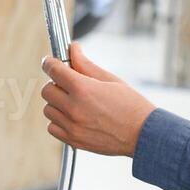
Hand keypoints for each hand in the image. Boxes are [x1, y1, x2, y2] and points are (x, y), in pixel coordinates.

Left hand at [40, 43, 156, 156]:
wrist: (143, 134)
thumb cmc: (131, 106)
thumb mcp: (109, 79)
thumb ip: (86, 64)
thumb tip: (73, 49)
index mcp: (83, 89)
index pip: (53, 70)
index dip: (49, 63)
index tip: (50, 62)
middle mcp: (74, 108)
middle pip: (46, 90)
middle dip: (55, 84)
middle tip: (69, 85)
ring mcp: (72, 126)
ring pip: (48, 109)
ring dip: (57, 103)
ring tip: (74, 103)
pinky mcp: (73, 140)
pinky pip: (52, 127)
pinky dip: (59, 121)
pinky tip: (74, 117)